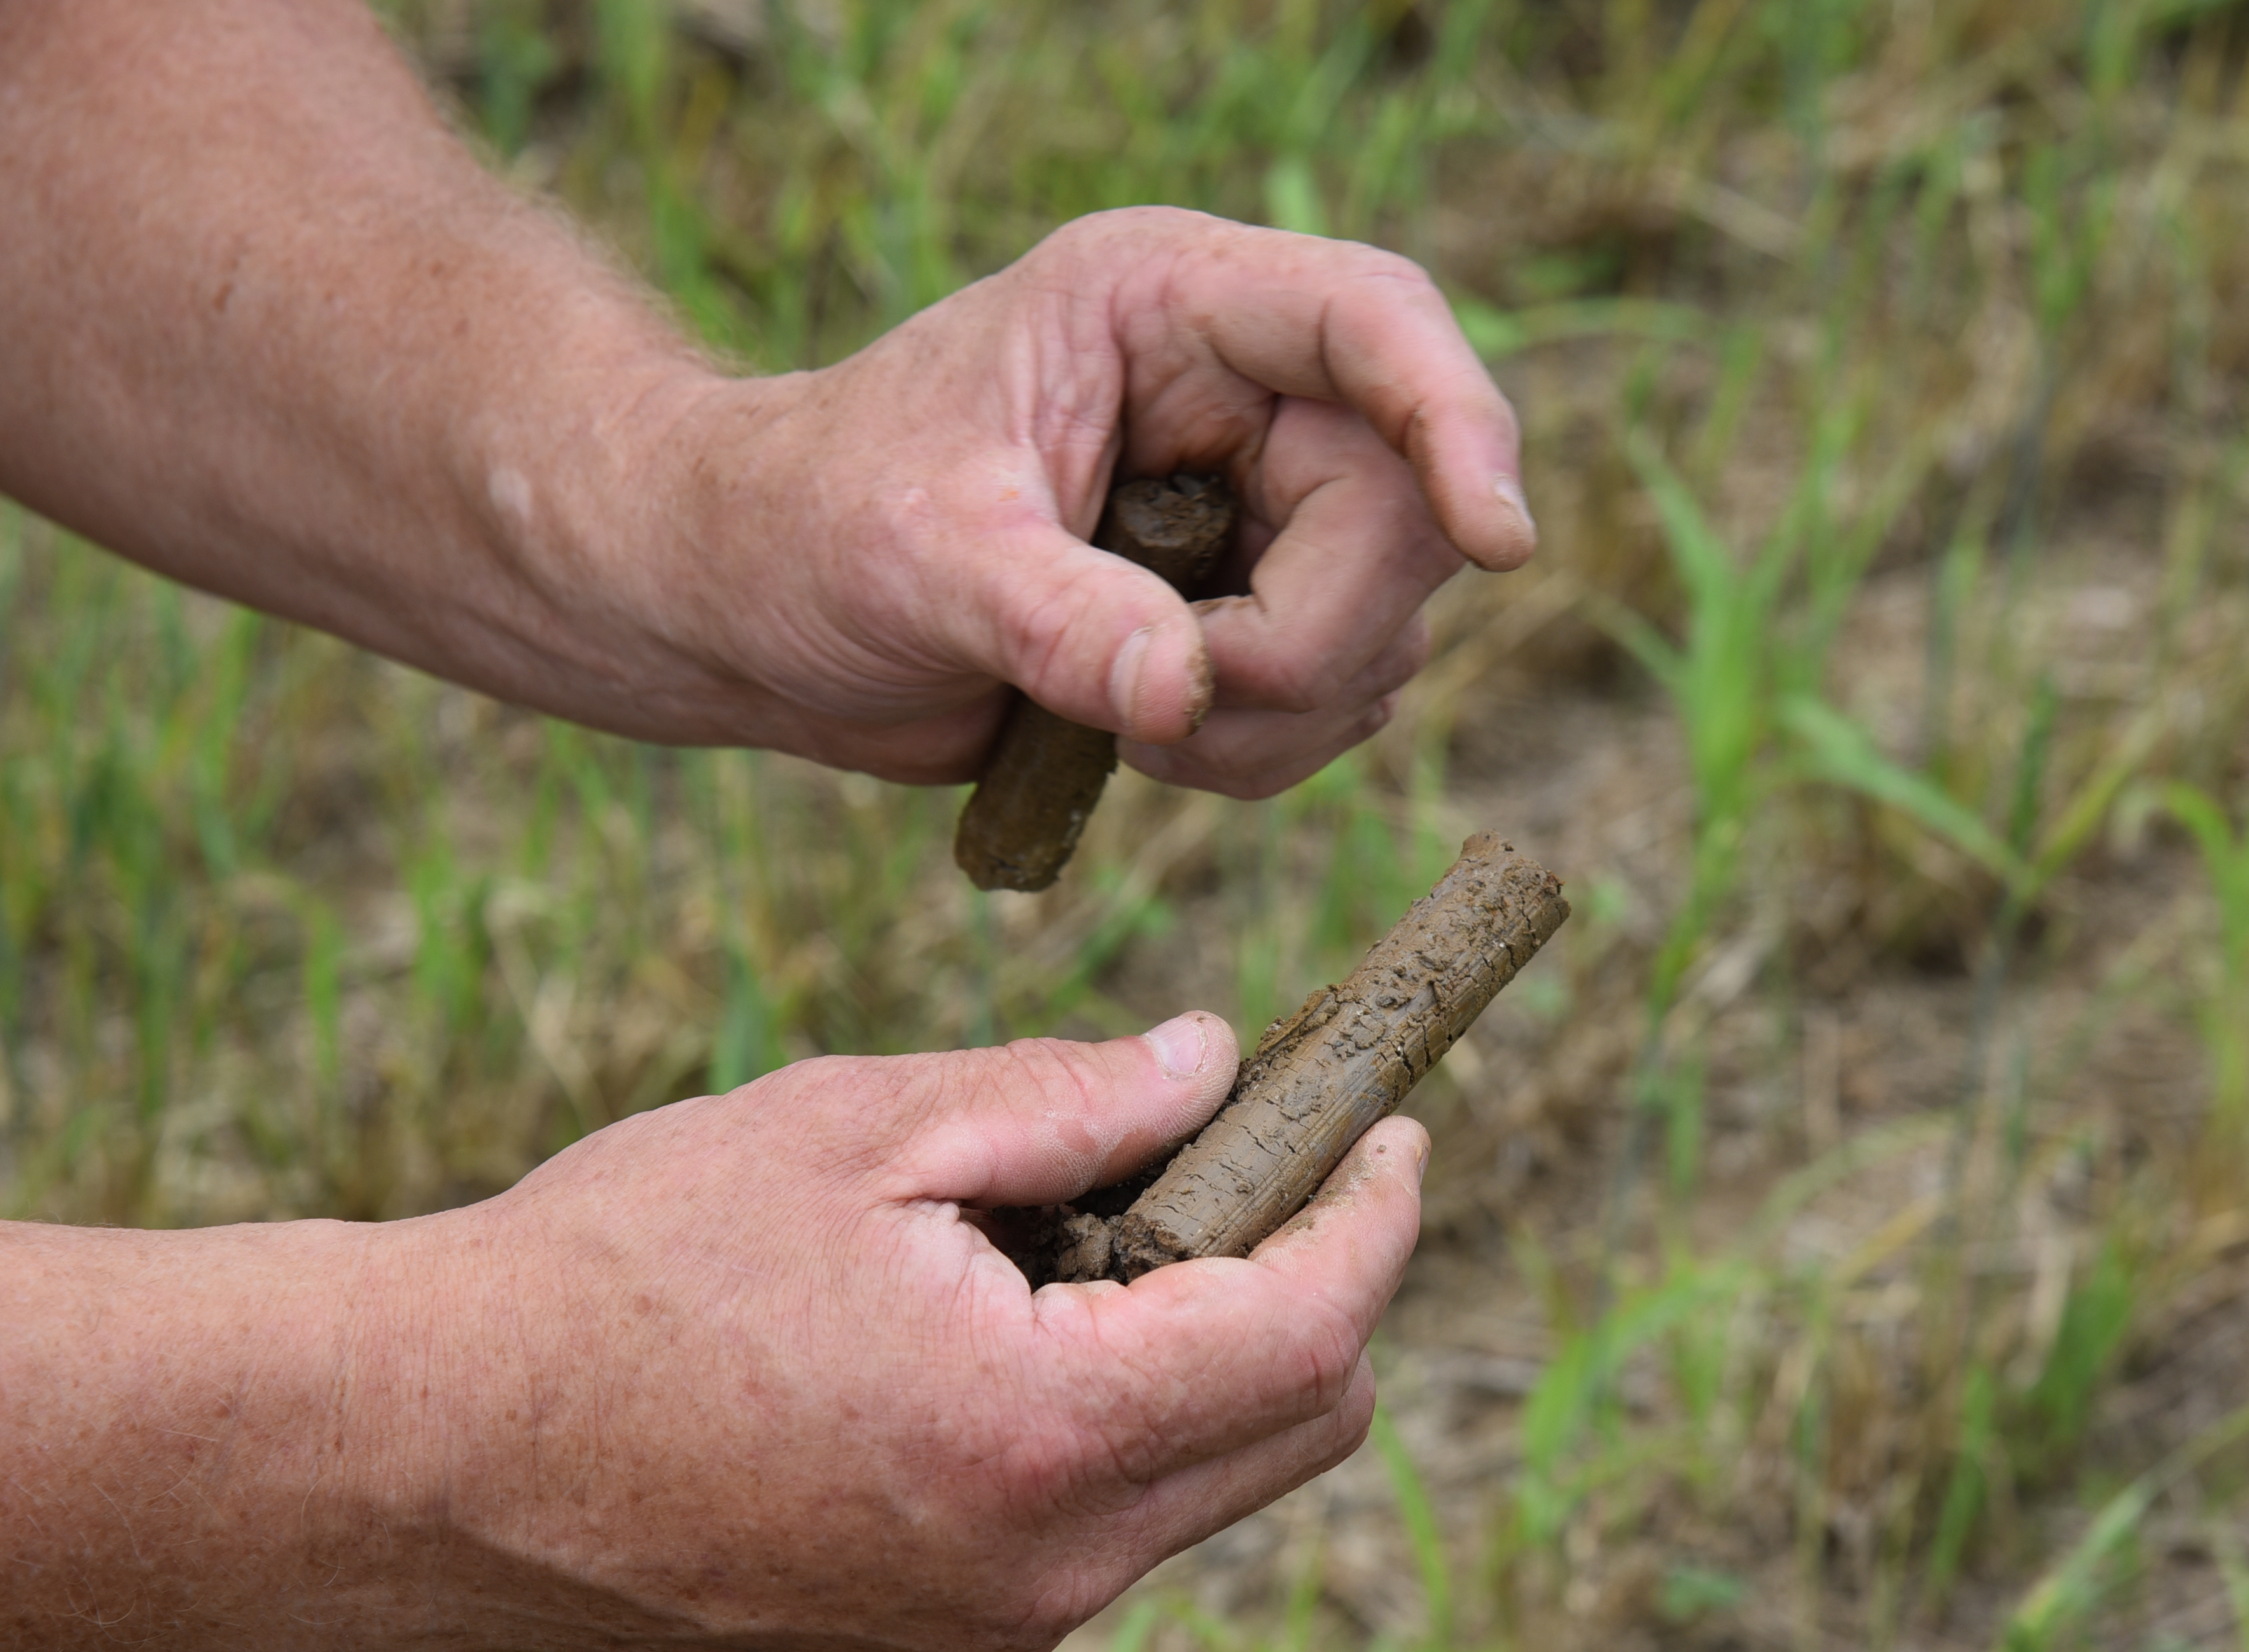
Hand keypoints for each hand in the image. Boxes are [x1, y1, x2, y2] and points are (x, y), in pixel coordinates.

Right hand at [397, 1013, 1422, 1651]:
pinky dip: (1132, 1399)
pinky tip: (1039, 1299)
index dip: (1377, 1215)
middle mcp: (1049, 1563)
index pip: (1311, 1332)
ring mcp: (1000, 1617)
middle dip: (1323, 1276)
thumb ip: (1069, 1095)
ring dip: (1221, 1336)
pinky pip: (1114, 1512)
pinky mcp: (949, 1629)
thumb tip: (1217, 1063)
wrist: (437, 1447)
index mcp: (1041, 1434)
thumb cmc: (626, 1267)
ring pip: (1213, 1473)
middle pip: (1298, 1422)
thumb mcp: (859, 1129)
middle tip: (1276, 1146)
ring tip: (1121, 1207)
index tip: (1395, 1125)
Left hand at [645, 208, 1535, 796]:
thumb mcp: (914, 557)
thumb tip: (1185, 693)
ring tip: (1124, 722)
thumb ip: (1053, 621)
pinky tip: (1143, 743)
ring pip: (1386, 624)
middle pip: (1405, 509)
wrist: (751, 610)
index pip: (1375, 322)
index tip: (1497, 539)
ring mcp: (1255, 504)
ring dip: (1279, 713)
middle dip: (1313, 637)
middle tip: (1177, 702)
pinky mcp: (1250, 607)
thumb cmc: (802, 528)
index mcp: (1164, 305)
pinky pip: (1341, 696)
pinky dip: (1263, 749)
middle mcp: (1237, 392)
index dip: (1458, 420)